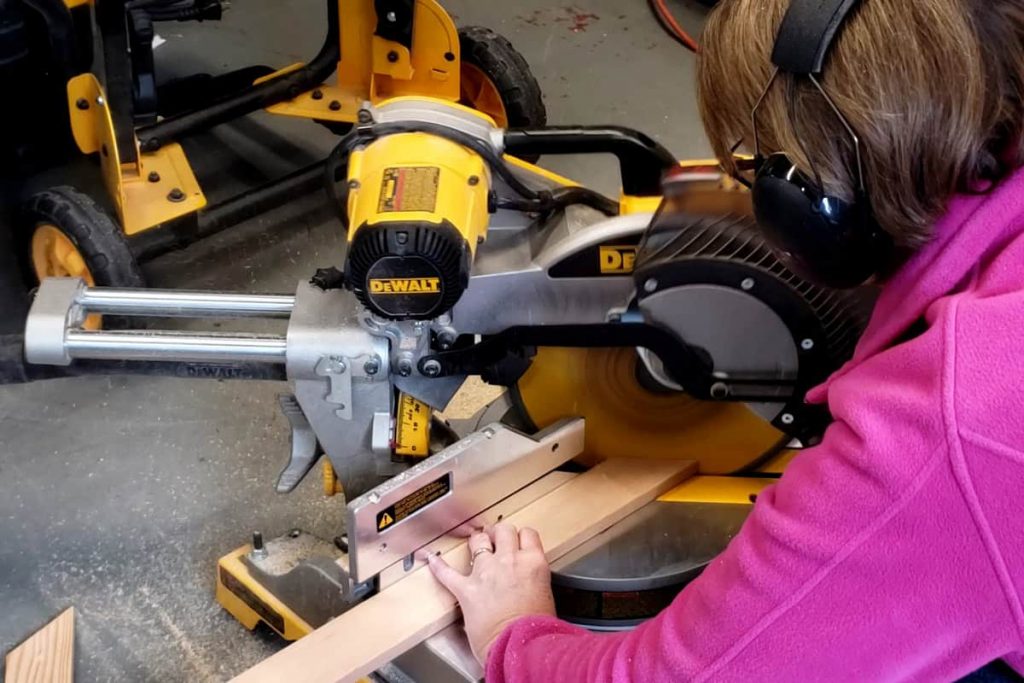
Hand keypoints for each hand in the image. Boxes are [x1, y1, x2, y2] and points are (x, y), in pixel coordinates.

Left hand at [428, 522, 556, 664]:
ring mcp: (485, 572)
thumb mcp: (546, 595)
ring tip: (475, 543)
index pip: (528, 534)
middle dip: (499, 533)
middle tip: (496, 539)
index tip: (518, 541)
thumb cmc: (535, 629)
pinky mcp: (466, 589)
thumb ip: (534, 579)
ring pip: (478, 540)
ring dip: (477, 541)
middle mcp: (509, 561)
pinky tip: (431, 559)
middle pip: (503, 530)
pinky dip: (437, 566)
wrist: (520, 645)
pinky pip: (447, 573)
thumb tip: (528, 580)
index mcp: (533, 563)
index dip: (521, 536)